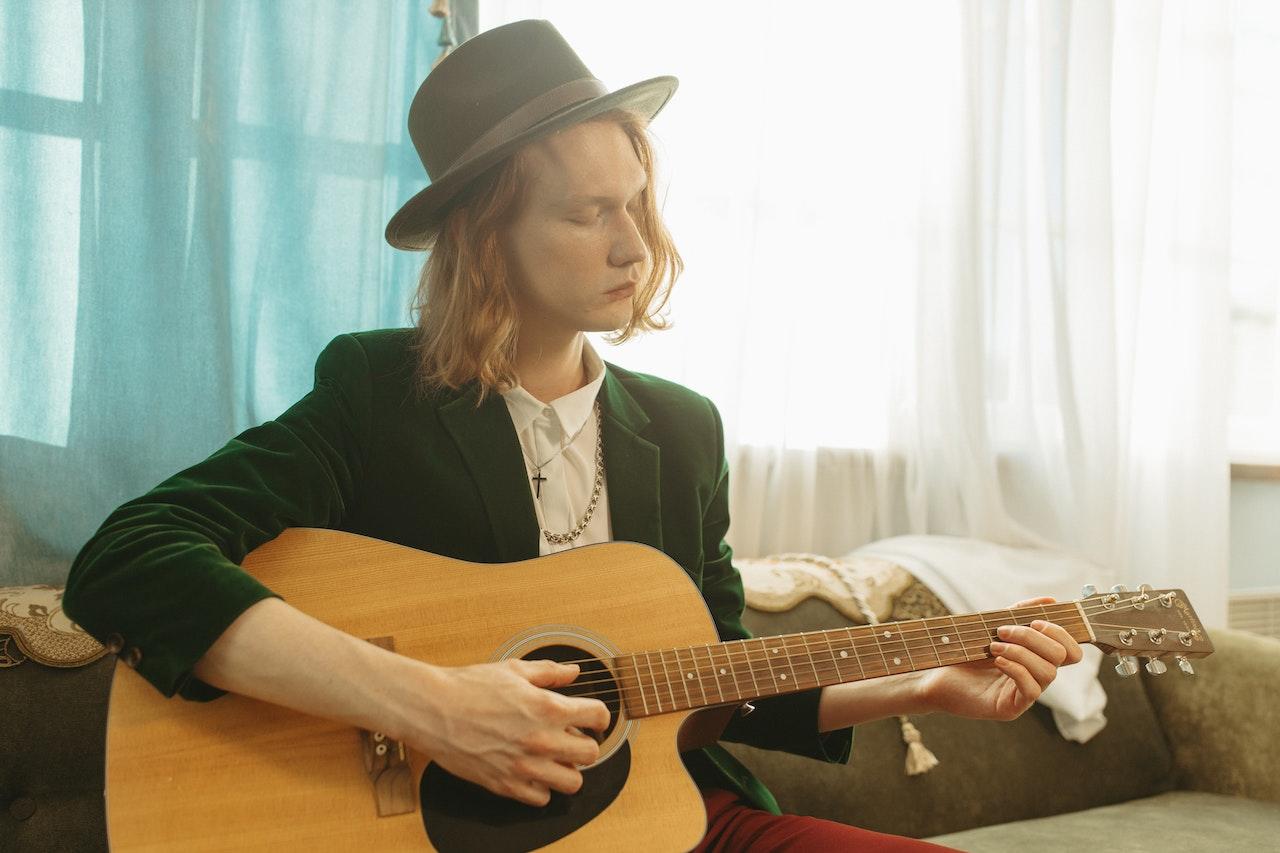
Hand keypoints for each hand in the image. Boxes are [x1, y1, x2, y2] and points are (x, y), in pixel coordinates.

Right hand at [406, 658, 610, 805]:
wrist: (433, 709)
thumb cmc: (469, 686)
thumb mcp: (513, 670)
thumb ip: (549, 672)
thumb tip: (573, 672)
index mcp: (548, 707)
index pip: (599, 716)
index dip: (601, 716)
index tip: (595, 718)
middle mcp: (542, 739)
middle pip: (591, 754)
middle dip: (587, 744)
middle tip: (574, 738)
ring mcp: (524, 765)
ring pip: (572, 783)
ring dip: (568, 770)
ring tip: (555, 758)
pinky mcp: (505, 784)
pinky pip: (541, 798)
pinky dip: (541, 787)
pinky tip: (532, 771)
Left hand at [916, 596, 1084, 721]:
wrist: (935, 674)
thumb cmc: (964, 651)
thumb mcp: (993, 626)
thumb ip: (1020, 613)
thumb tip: (1051, 600)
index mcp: (1037, 659)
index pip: (1071, 651)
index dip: (1061, 633)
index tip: (1035, 621)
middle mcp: (1036, 677)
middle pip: (1062, 657)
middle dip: (1034, 638)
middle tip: (1003, 631)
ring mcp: (1025, 694)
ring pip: (1049, 672)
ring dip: (1021, 652)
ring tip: (994, 646)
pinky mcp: (1011, 708)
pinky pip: (1032, 690)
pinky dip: (1016, 669)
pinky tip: (996, 661)